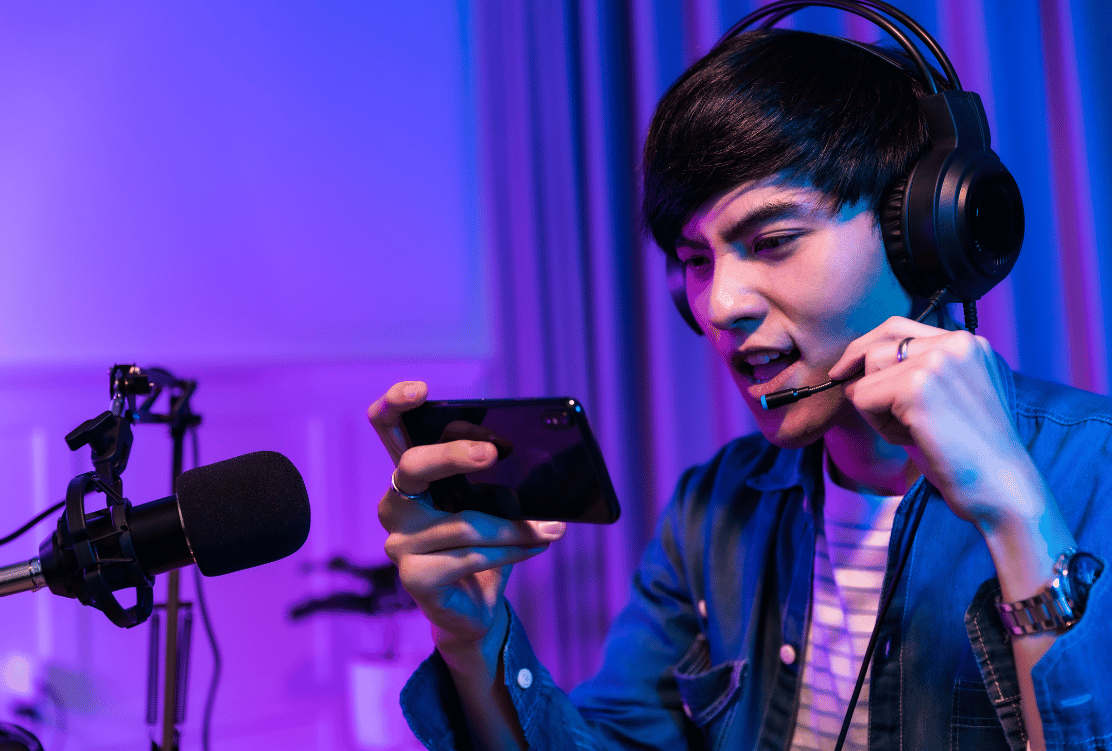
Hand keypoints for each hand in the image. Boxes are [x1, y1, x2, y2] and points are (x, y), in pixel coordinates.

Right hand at [368, 381, 566, 654]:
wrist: (477, 609)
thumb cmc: (484, 545)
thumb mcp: (494, 504)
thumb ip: (501, 480)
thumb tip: (544, 460)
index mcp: (412, 476)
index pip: (388, 429)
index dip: (394, 404)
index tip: (421, 390)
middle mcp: (395, 505)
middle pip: (413, 466)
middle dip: (454, 454)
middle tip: (493, 453)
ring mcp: (399, 543)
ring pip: (463, 522)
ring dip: (514, 525)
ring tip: (551, 526)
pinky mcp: (414, 578)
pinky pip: (470, 557)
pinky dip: (511, 551)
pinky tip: (536, 546)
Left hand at [827, 317, 1043, 526]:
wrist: (1001, 487)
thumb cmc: (970, 451)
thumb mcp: (947, 397)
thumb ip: (914, 372)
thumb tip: (854, 367)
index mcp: (968, 342)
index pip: (897, 328)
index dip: (865, 349)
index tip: (845, 371)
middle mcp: (956, 342)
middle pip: (877, 345)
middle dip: (867, 380)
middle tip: (877, 412)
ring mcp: (937, 360)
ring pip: (867, 371)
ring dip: (875, 406)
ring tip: (911, 431)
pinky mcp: (917, 386)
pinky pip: (862, 396)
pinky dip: (877, 423)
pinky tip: (911, 438)